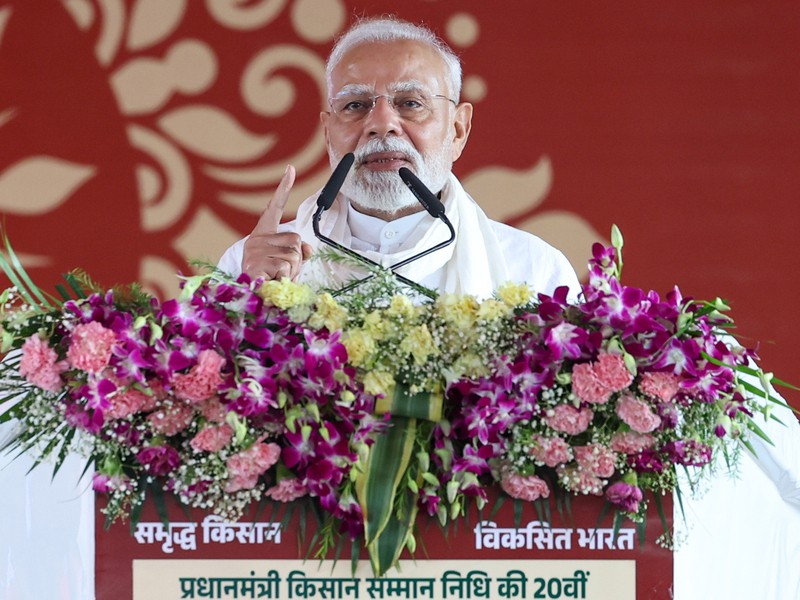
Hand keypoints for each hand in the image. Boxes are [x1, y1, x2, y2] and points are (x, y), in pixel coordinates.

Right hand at [241, 165, 311, 280]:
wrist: (247, 295)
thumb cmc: (267, 278)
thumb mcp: (283, 261)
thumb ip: (297, 251)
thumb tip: (308, 249)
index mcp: (263, 234)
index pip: (275, 207)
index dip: (283, 188)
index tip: (290, 168)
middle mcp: (258, 239)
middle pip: (296, 240)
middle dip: (296, 259)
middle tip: (282, 271)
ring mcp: (256, 251)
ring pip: (294, 256)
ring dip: (292, 271)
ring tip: (276, 278)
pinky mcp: (256, 264)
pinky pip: (286, 269)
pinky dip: (285, 279)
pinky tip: (272, 282)